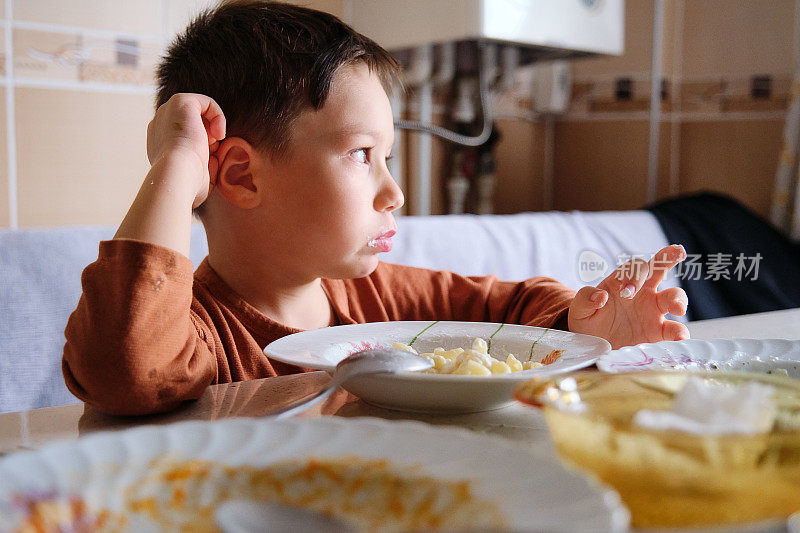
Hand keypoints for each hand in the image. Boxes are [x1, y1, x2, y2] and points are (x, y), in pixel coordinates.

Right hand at [146, 93, 225, 207]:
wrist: (176, 175)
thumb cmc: (186, 185)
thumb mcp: (195, 179)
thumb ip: (204, 168)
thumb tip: (214, 160)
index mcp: (159, 143)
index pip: (183, 136)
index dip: (201, 146)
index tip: (208, 159)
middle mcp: (160, 125)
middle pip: (191, 123)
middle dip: (206, 135)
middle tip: (211, 151)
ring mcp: (168, 112)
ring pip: (198, 111)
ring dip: (212, 127)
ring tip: (213, 143)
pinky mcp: (180, 102)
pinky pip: (206, 102)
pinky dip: (218, 116)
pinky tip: (219, 134)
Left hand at [568, 244, 689, 348]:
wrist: (591, 342)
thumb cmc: (586, 320)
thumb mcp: (579, 309)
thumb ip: (585, 298)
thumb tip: (600, 296)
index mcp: (623, 281)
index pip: (635, 267)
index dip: (635, 275)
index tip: (626, 293)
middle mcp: (642, 292)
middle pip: (660, 269)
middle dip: (668, 259)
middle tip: (676, 254)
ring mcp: (653, 311)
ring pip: (674, 297)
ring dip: (679, 299)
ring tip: (678, 309)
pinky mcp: (658, 332)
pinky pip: (674, 330)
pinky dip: (680, 333)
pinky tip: (680, 337)